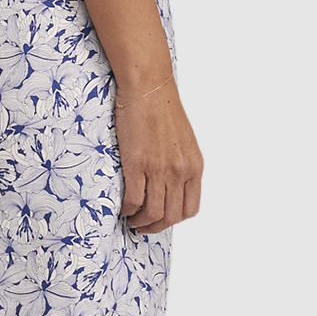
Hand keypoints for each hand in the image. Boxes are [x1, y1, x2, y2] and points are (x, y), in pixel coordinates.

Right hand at [115, 79, 202, 233]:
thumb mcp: (183, 141)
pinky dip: (127, 210)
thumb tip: (169, 185)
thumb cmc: (161, 109)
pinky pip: (134, 200)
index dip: (173, 219)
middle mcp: (180, 171)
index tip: (160, 218)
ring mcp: (159, 169)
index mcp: (194, 166)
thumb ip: (180, 165)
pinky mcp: (138, 164)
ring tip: (131, 219)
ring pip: (154, 213)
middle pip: (172, 216)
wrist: (148, 88)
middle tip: (142, 226)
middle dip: (155, 227)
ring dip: (141, 223)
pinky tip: (122, 207)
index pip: (190, 209)